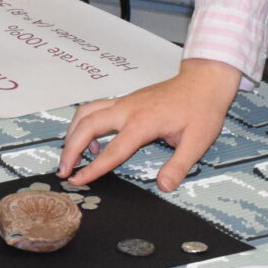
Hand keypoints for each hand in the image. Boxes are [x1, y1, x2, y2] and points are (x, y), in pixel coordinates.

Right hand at [56, 58, 240, 192]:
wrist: (203, 81)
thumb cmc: (201, 109)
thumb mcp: (197, 141)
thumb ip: (179, 166)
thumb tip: (164, 186)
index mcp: (143, 122)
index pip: (113, 150)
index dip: (93, 168)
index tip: (77, 180)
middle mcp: (127, 109)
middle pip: (87, 126)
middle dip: (70, 148)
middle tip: (64, 170)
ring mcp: (124, 102)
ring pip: (86, 113)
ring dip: (73, 133)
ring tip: (71, 155)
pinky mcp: (125, 100)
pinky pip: (95, 108)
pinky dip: (84, 124)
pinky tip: (94, 141)